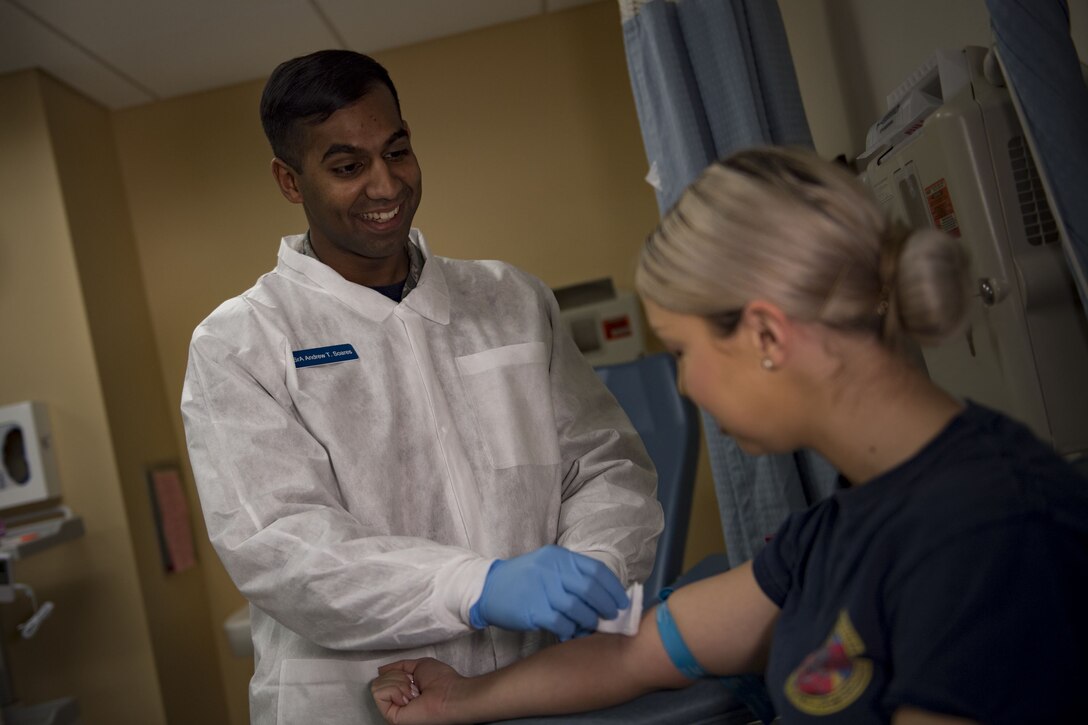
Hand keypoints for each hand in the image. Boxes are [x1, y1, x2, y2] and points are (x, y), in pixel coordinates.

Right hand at [372, 658, 460, 724]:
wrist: (449, 694)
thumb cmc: (442, 680)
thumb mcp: (418, 666)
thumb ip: (399, 666)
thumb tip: (380, 670)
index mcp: (403, 690)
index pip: (385, 677)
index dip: (396, 672)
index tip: (410, 676)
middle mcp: (396, 701)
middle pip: (379, 680)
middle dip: (397, 676)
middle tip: (413, 685)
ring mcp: (392, 709)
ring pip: (377, 685)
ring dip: (398, 683)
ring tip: (413, 693)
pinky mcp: (390, 716)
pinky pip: (378, 693)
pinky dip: (394, 690)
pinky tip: (408, 698)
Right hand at [469, 545, 628, 640]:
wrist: (487, 588)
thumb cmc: (523, 580)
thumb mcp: (547, 566)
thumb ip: (572, 575)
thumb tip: (605, 594)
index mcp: (559, 557)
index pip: (596, 570)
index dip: (613, 588)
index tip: (621, 602)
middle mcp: (552, 570)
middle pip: (590, 589)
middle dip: (606, 606)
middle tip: (610, 616)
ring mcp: (542, 589)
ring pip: (578, 608)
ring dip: (588, 621)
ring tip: (589, 626)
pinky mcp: (533, 610)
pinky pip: (561, 624)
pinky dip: (570, 632)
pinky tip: (570, 634)